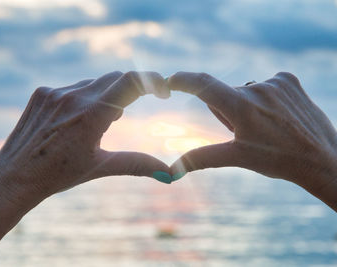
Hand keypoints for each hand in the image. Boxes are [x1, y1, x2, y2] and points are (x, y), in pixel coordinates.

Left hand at [0, 71, 172, 265]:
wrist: (14, 177)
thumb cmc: (58, 176)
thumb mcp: (100, 167)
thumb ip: (137, 164)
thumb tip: (170, 173)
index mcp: (91, 115)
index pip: (131, 82)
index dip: (154, 81)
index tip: (164, 91)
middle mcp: (72, 97)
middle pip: (115, 78)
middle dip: (130, 91)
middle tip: (121, 119)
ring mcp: (54, 92)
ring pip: (94, 83)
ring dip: (105, 96)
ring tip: (96, 125)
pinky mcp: (42, 92)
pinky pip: (74, 87)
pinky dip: (84, 97)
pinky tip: (75, 120)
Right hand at [168, 71, 336, 210]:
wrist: (322, 158)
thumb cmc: (278, 161)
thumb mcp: (237, 158)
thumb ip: (202, 158)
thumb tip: (172, 170)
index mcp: (242, 107)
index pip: (204, 85)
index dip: (184, 80)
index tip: (170, 80)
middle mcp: (257, 89)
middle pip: (225, 96)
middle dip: (227, 111)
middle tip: (247, 132)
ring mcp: (275, 82)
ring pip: (244, 91)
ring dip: (246, 105)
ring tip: (267, 126)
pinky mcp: (288, 79)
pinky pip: (264, 85)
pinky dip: (265, 98)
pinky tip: (279, 115)